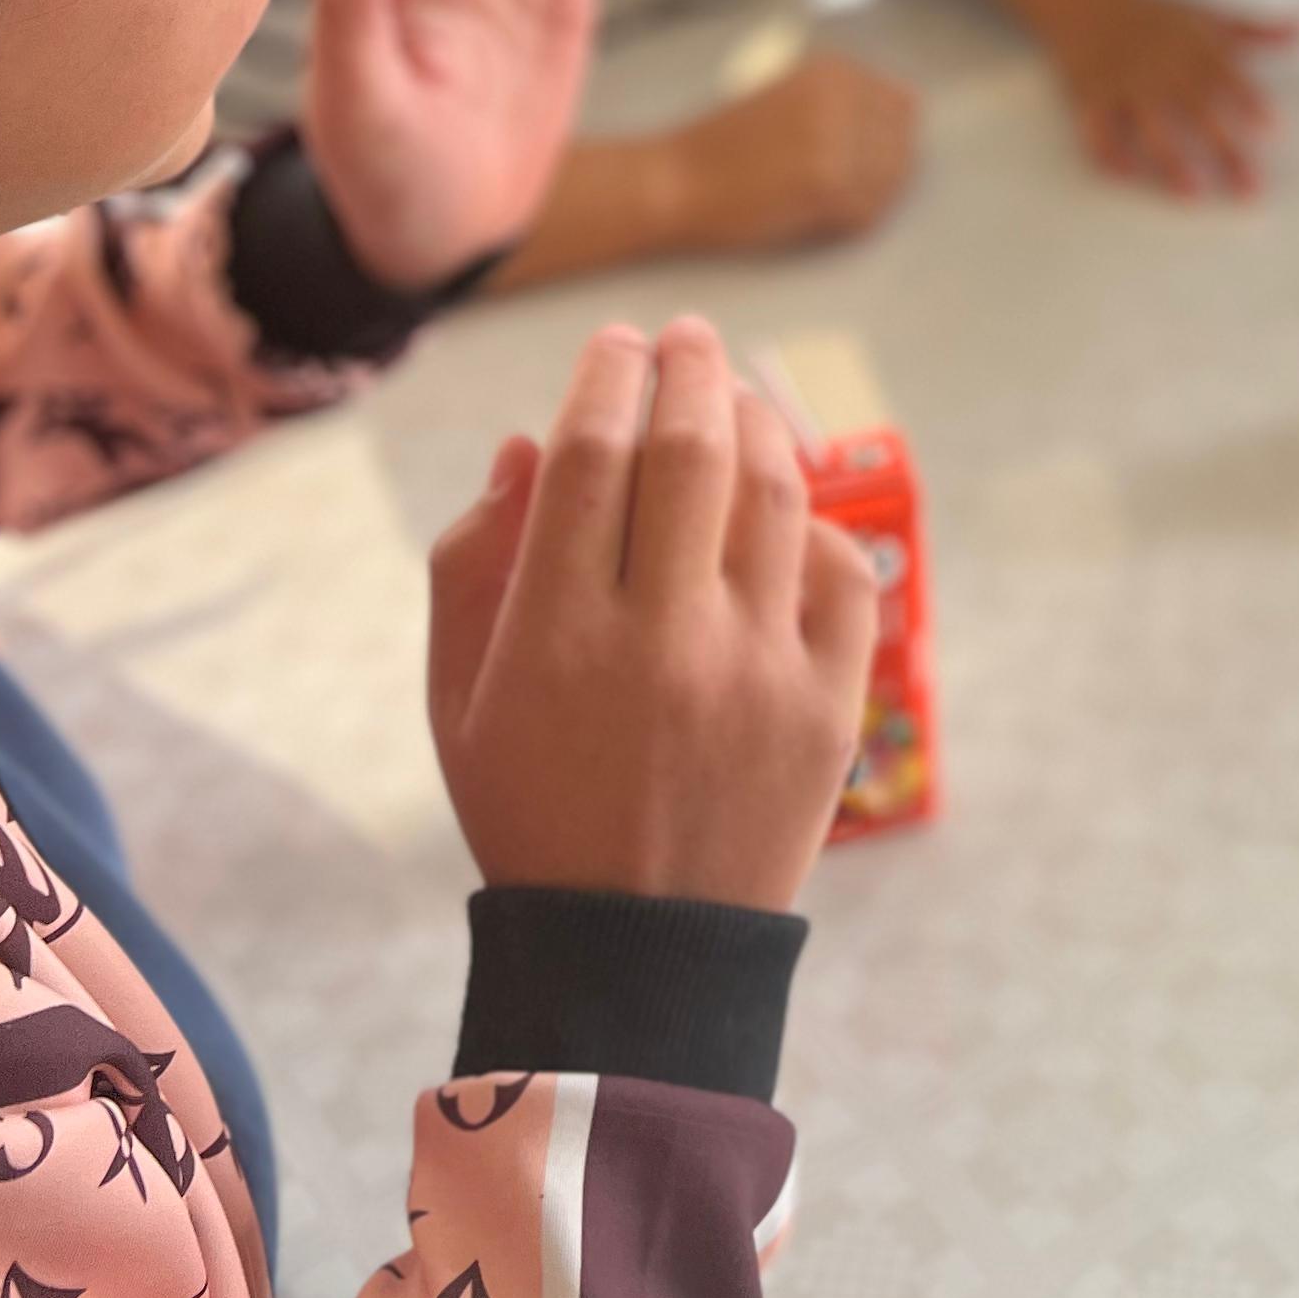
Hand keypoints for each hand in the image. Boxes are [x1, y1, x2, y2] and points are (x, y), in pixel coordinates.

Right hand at [427, 318, 875, 909]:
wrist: (635, 957)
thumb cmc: (531, 808)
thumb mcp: (458, 698)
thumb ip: (472, 564)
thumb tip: (531, 443)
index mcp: (557, 636)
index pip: (591, 454)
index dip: (606, 376)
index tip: (615, 344)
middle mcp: (663, 642)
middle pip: (692, 449)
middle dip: (689, 368)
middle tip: (684, 340)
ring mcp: (757, 673)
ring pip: (774, 494)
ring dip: (757, 424)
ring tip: (737, 398)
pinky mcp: (828, 708)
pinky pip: (841, 573)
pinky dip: (814, 525)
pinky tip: (785, 510)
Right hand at [641, 53, 921, 251]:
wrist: (673, 181)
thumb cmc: (722, 143)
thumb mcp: (785, 95)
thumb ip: (841, 99)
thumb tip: (909, 107)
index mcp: (832, 71)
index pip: (901, 104)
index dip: (885, 138)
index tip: (854, 156)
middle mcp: (841, 99)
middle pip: (901, 144)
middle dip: (882, 170)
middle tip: (837, 188)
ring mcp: (838, 142)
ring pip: (891, 181)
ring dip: (867, 198)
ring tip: (823, 204)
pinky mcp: (827, 187)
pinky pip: (868, 213)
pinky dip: (850, 223)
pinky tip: (816, 220)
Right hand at [1040, 0, 1298, 197]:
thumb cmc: (1155, 9)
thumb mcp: (1207, 11)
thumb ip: (1257, 28)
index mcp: (1191, 46)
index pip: (1225, 76)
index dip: (1249, 100)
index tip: (1274, 130)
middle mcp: (1159, 67)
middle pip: (1196, 113)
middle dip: (1224, 150)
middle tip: (1251, 189)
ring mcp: (1123, 84)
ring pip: (1149, 129)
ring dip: (1170, 162)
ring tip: (1194, 196)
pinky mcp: (1090, 96)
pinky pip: (1097, 131)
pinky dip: (1109, 155)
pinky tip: (1127, 179)